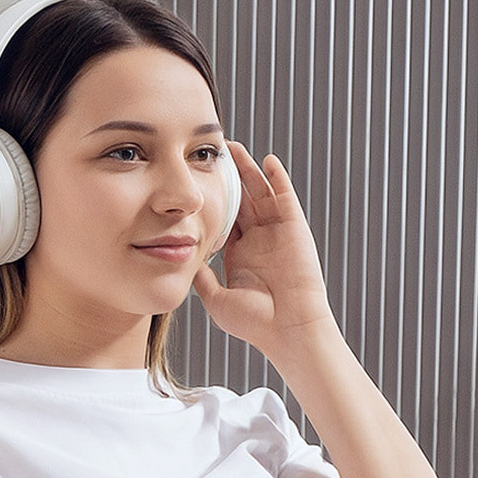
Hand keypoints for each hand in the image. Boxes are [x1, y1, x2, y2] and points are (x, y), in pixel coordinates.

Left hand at [190, 142, 341, 362]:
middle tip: (211, 154)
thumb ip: (200, 277)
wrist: (288, 329)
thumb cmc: (255, 323)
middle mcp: (259, 241)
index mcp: (240, 256)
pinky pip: (285, 197)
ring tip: (233, 148)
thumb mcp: (216, 299)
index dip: (212, 200)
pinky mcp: (294, 229)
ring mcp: (277, 233)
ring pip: (261, 193)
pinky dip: (278, 178)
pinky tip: (267, 160)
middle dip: (228, 177)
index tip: (195, 183)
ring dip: (248, 170)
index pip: (224, 218)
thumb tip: (183, 255)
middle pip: (241, 199)